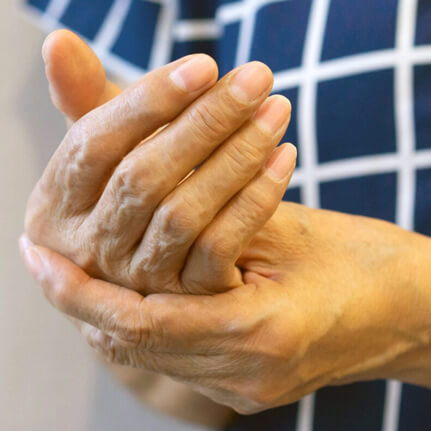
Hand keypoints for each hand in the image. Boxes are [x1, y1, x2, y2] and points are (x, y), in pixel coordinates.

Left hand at [19, 202, 430, 413]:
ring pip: (156, 357)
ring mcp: (254, 391)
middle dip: (88, 301)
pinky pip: (184, 359)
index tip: (39, 258)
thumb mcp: (292, 229)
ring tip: (79, 273)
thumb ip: (217, 228)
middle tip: (46, 259)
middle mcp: (252, 376)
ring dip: (116, 313)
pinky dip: (153, 323)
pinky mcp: (257, 389)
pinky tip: (139, 292)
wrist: (422, 312)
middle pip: (141, 345)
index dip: (83, 292)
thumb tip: (151, 211)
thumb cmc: (372, 260)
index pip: (144, 321)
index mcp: (266, 333)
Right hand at [27, 30, 295, 294]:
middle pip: (142, 177)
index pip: (92, 144)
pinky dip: (257, 197)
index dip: (147, 102)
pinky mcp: (188, 300)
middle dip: (204, 122)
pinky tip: (285, 156)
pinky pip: (222, 244)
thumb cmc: (150, 196)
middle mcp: (89, 249)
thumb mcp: (120, 154)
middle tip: (257, 79)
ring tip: (277, 111)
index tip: (205, 65)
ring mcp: (139, 281)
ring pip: (184, 212)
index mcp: (56, 205)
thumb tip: (60, 42)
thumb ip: (97, 105)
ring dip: (237, 156)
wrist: (185, 274)